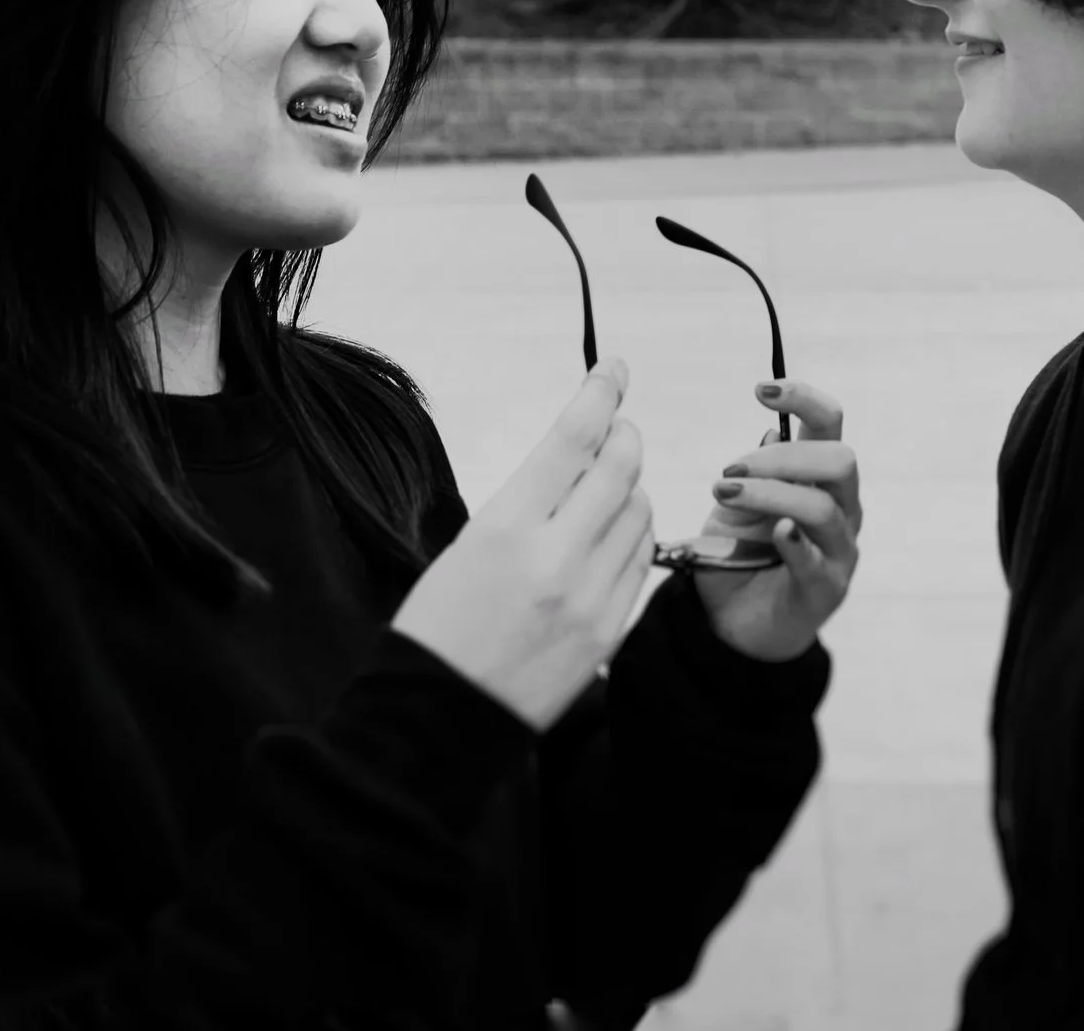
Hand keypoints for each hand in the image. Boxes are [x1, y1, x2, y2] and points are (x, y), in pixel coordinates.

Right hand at [393, 361, 656, 731]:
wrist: (442, 714)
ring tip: (608, 488)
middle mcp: (555, 556)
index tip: (613, 370)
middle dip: (624, 436)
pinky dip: (635, 533)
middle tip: (617, 428)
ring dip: (632, 485)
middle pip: (620, 467)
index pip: (573, 437)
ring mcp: (589, 596)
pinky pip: (642, 560)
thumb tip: (582, 454)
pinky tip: (615, 533)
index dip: (600, 392)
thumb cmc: (441, 622)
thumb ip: (531, 497)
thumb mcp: (470, 542)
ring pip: (640, 511)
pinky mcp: (609, 630)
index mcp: (506, 526)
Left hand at [691, 379, 859, 662]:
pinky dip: (794, 543)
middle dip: (782, 456)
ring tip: (723, 495)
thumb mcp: (735, 506)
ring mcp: (839, 549)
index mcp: (821, 478)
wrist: (734, 623)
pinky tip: (775, 533)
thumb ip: (754, 473)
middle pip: (838, 460)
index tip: (761, 390)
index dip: (803, 399)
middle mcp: (841, 508)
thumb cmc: (739, 556)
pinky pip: (816, 561)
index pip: (829, 424)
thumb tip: (770, 428)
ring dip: (770, 494)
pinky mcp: (826, 588)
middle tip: (730, 471)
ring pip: (823, 508)